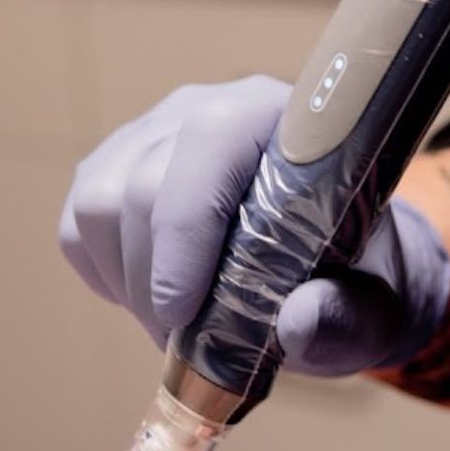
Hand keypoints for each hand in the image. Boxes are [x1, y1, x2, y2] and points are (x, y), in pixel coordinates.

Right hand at [59, 76, 449, 375]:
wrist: (329, 267)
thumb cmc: (353, 279)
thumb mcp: (370, 308)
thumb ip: (345, 316)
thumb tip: (298, 324)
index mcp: (280, 119)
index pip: (211, 143)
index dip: (186, 230)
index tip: (183, 315)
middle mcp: (207, 108)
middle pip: (142, 185)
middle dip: (154, 283)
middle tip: (184, 343)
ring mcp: (152, 134)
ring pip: (97, 203)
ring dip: (127, 283)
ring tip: (173, 324)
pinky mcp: (116, 167)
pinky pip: (79, 225)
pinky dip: (105, 275)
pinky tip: (150, 296)